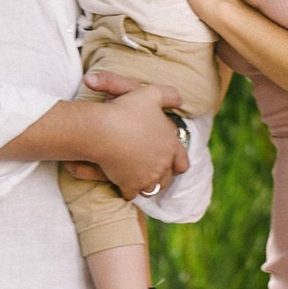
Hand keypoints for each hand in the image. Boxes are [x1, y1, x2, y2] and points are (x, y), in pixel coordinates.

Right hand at [78, 75, 188, 198]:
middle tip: (152, 172)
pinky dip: (127, 190)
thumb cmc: (128, 110)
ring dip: (146, 185)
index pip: (182, 162)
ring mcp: (147, 178)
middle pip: (167, 178)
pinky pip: (131, 194)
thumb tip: (180, 100)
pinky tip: (122, 184)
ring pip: (151, 189)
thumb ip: (169, 95)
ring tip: (138, 180)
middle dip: (161, 176)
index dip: (177, 164)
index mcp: (171, 146)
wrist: (105, 129)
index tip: (172, 165)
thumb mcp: (152, 94)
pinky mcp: (130, 185)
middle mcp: (163, 165)